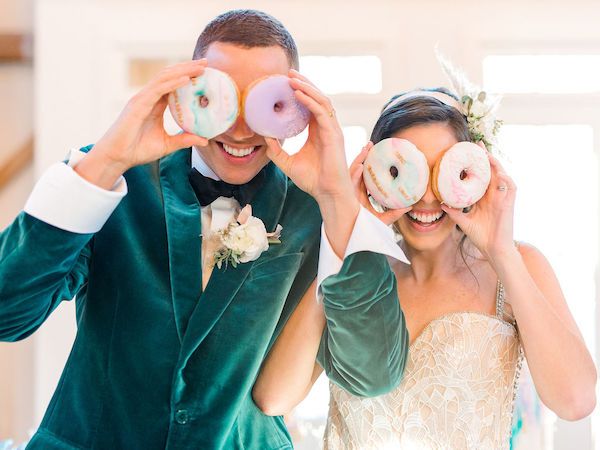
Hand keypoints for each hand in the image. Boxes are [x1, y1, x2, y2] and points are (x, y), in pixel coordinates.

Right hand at [78, 60, 209, 187]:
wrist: (117, 157)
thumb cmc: (137, 150)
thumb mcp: (167, 144)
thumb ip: (184, 140)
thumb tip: (206, 140)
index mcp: (155, 104)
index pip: (173, 84)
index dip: (188, 76)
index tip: (205, 72)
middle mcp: (149, 97)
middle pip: (170, 76)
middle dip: (187, 67)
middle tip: (205, 62)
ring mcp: (143, 98)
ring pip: (164, 78)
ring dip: (183, 71)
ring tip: (200, 67)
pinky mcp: (138, 103)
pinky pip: (158, 89)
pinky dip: (172, 83)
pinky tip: (186, 79)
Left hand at [263, 70, 352, 204]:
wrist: (326, 193)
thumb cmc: (312, 180)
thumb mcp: (287, 163)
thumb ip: (276, 150)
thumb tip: (263, 137)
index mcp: (318, 132)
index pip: (310, 105)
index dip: (300, 92)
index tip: (285, 82)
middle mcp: (326, 128)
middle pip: (317, 98)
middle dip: (304, 83)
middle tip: (288, 72)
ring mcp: (332, 130)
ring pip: (321, 100)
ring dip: (307, 87)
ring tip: (292, 78)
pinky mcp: (334, 134)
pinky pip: (322, 111)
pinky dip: (310, 100)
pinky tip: (298, 93)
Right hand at [349, 142, 411, 224]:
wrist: (357, 242)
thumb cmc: (367, 231)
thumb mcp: (383, 220)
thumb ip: (395, 213)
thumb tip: (410, 206)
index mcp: (361, 196)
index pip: (364, 177)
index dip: (368, 165)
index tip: (375, 153)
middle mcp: (353, 194)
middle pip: (357, 172)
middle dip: (363, 157)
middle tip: (371, 145)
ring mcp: (348, 195)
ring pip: (351, 174)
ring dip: (359, 161)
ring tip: (366, 149)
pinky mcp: (345, 199)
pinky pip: (348, 185)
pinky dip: (354, 175)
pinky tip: (360, 167)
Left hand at [441, 149, 516, 261]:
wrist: (494, 250)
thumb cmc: (481, 236)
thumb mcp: (463, 221)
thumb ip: (454, 212)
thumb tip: (440, 203)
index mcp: (484, 198)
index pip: (480, 177)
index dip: (474, 165)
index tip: (464, 154)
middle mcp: (494, 195)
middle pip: (490, 171)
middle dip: (484, 157)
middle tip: (475, 144)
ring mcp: (502, 198)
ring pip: (501, 175)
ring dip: (495, 164)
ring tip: (485, 153)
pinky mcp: (509, 204)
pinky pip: (510, 187)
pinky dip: (505, 179)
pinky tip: (498, 173)